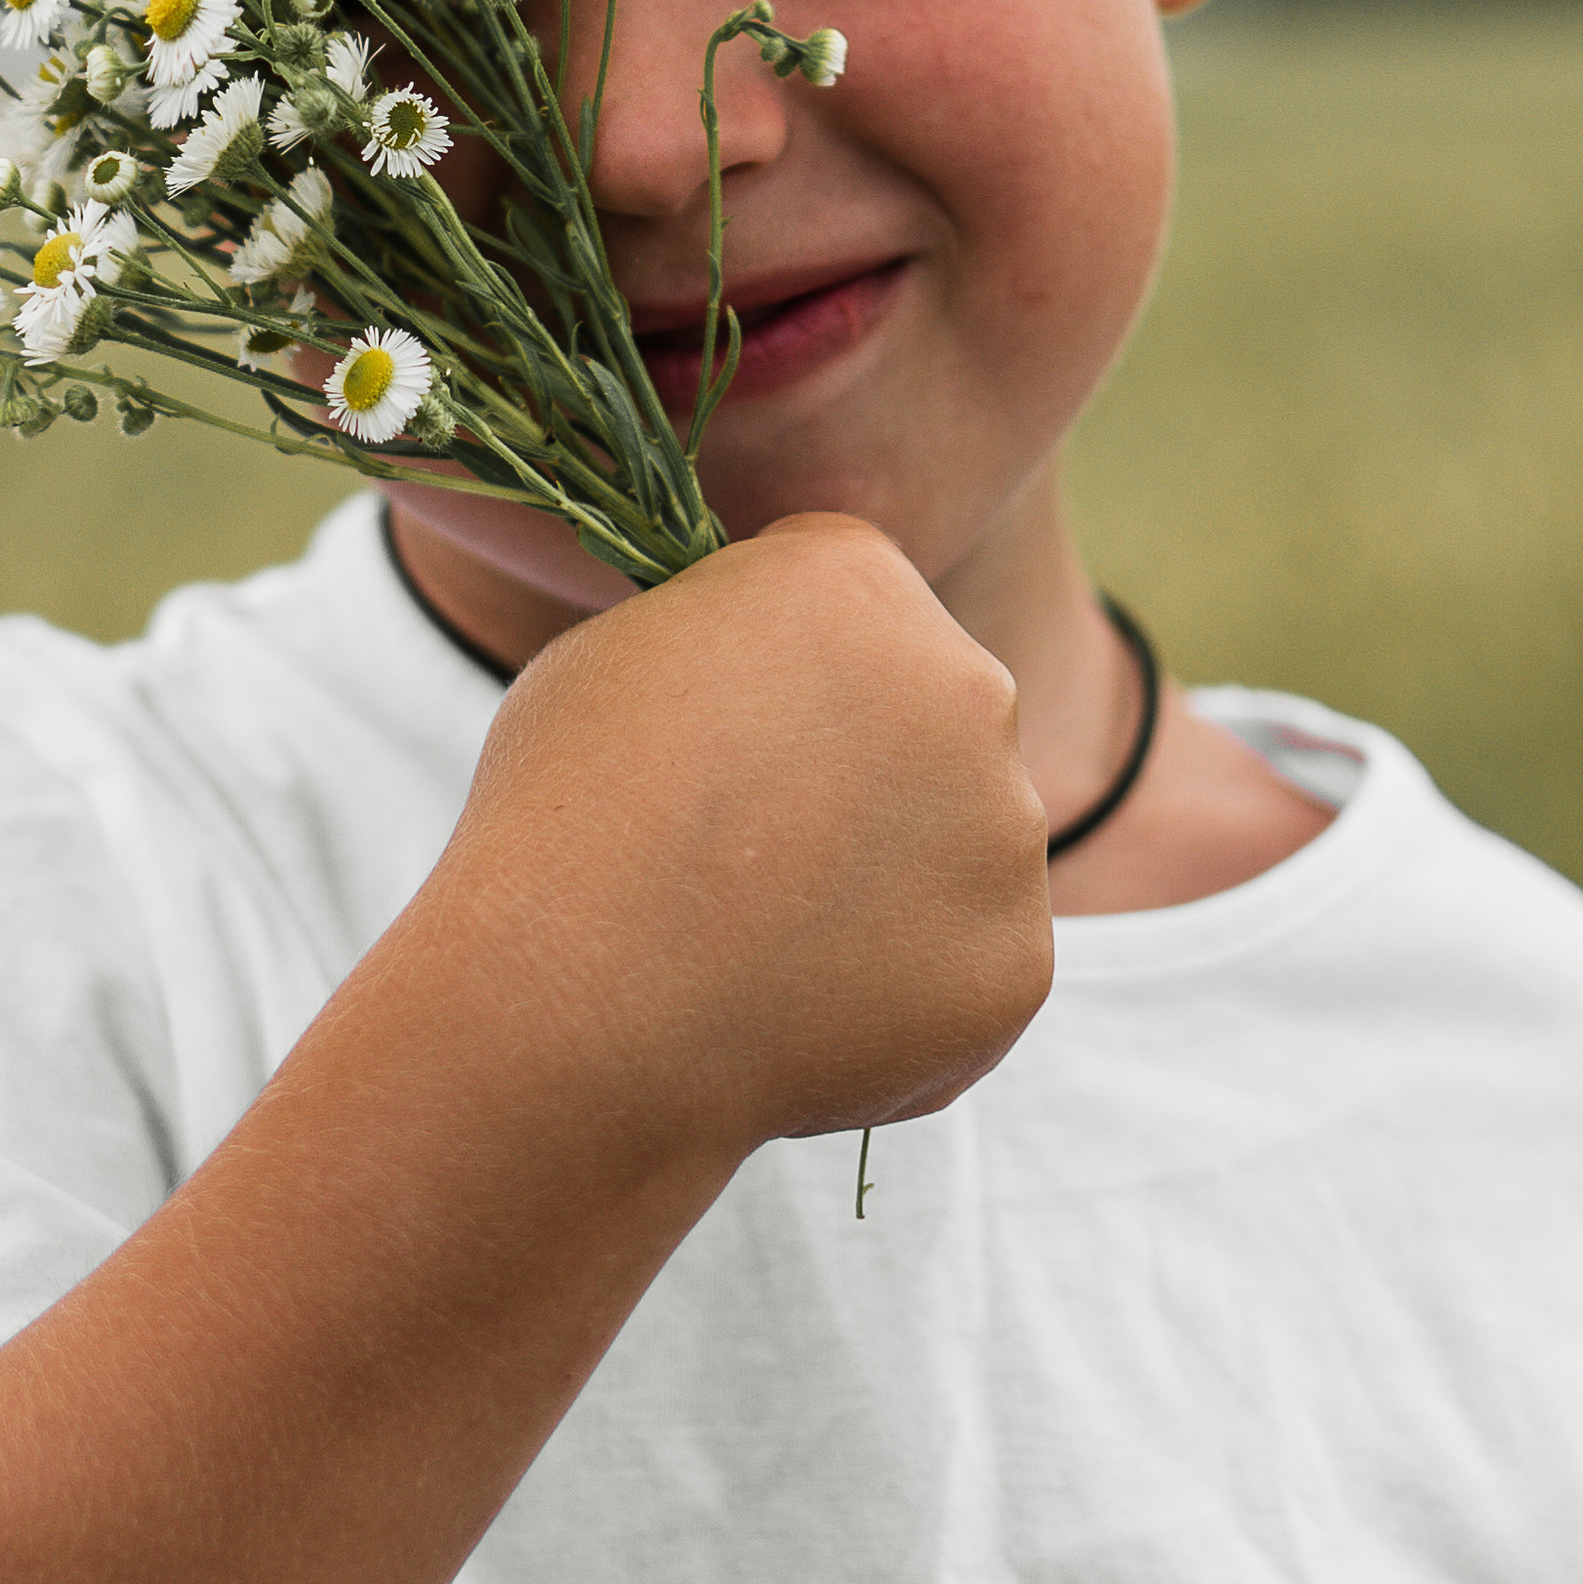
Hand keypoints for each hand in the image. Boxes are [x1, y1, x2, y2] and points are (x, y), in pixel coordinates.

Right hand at [419, 510, 1052, 1171]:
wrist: (577, 1006)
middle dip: (864, 761)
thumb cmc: (565, 811)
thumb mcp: (623, 647)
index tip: (725, 728)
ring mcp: (1007, 831)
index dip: (782, 664)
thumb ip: (734, 636)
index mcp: (858, 576)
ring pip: (961, 840)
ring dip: (889, 874)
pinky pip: (968, 961)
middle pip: (930, 707)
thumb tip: (769, 667)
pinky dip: (901, 987)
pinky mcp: (1017, 963)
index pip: (852, 595)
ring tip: (761, 935)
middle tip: (756, 844)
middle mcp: (967, 684)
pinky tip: (796, 1004)